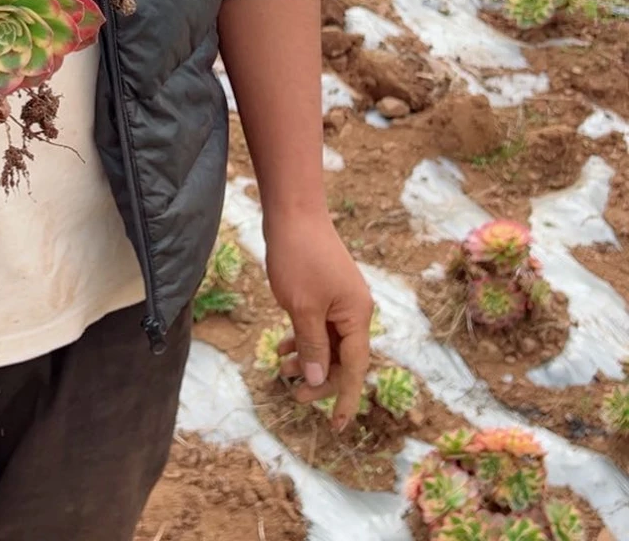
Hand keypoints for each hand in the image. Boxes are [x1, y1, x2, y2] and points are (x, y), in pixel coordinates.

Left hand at [264, 208, 372, 431]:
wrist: (294, 213)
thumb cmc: (298, 257)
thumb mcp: (301, 307)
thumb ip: (311, 345)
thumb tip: (316, 380)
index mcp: (357, 316)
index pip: (355, 368)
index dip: (346, 397)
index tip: (339, 426)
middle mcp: (355, 310)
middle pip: (343, 358)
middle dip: (320, 379)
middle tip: (293, 394)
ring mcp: (340, 300)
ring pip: (329, 342)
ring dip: (309, 358)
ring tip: (283, 368)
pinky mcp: (325, 291)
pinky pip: (319, 325)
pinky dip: (304, 338)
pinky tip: (284, 345)